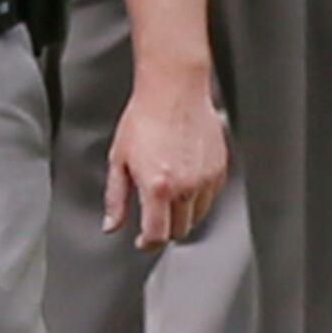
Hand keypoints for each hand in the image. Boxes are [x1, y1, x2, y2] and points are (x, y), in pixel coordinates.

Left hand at [105, 71, 226, 247]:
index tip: (142, 241)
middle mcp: (186, 186)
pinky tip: (186, 180)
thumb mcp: (119, 159)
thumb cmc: (145, 116)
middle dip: (165, 228)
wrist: (174, 89)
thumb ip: (115, 197)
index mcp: (158, 187)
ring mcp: (206, 178)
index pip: (157, 235)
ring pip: (198, 216)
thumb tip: (111, 223)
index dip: (147, 243)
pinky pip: (211, 196)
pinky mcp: (220, 168)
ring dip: (183, 214)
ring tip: (170, 195)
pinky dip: (199, 197)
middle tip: (154, 216)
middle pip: (179, 230)